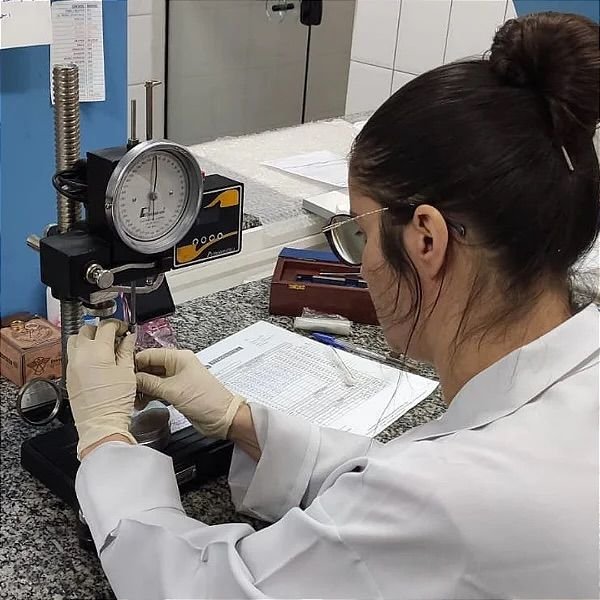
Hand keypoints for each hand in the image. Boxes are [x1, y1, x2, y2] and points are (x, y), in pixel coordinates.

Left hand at [67, 320, 137, 458]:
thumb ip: (126, 350)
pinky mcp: (69, 375)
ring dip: (88, 338)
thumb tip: (128, 338)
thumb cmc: (116, 401)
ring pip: (76, 340)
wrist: (101, 423)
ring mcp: (72, 364)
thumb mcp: (127, 372)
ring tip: (102, 346)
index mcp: (97, 351)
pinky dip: (82, 351)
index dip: (118, 325)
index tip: (125, 330)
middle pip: (87, 329)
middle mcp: (81, 354)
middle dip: (101, 329)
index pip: (106, 326)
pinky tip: (95, 360)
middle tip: (114, 337)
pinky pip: (73, 354)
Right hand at [135, 348, 245, 439]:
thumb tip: (133, 378)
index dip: (135, 362)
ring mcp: (178, 379)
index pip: (151, 354)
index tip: (121, 373)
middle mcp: (178, 366)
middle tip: (124, 389)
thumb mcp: (173, 390)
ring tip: (132, 398)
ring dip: (143, 388)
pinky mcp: (178, 392)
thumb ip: (150, 383)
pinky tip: (141, 402)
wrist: (222, 418)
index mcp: (179, 358)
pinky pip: (159, 389)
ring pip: (154, 379)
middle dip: (137, 377)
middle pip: (151, 366)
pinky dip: (150, 394)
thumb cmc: (206, 400)